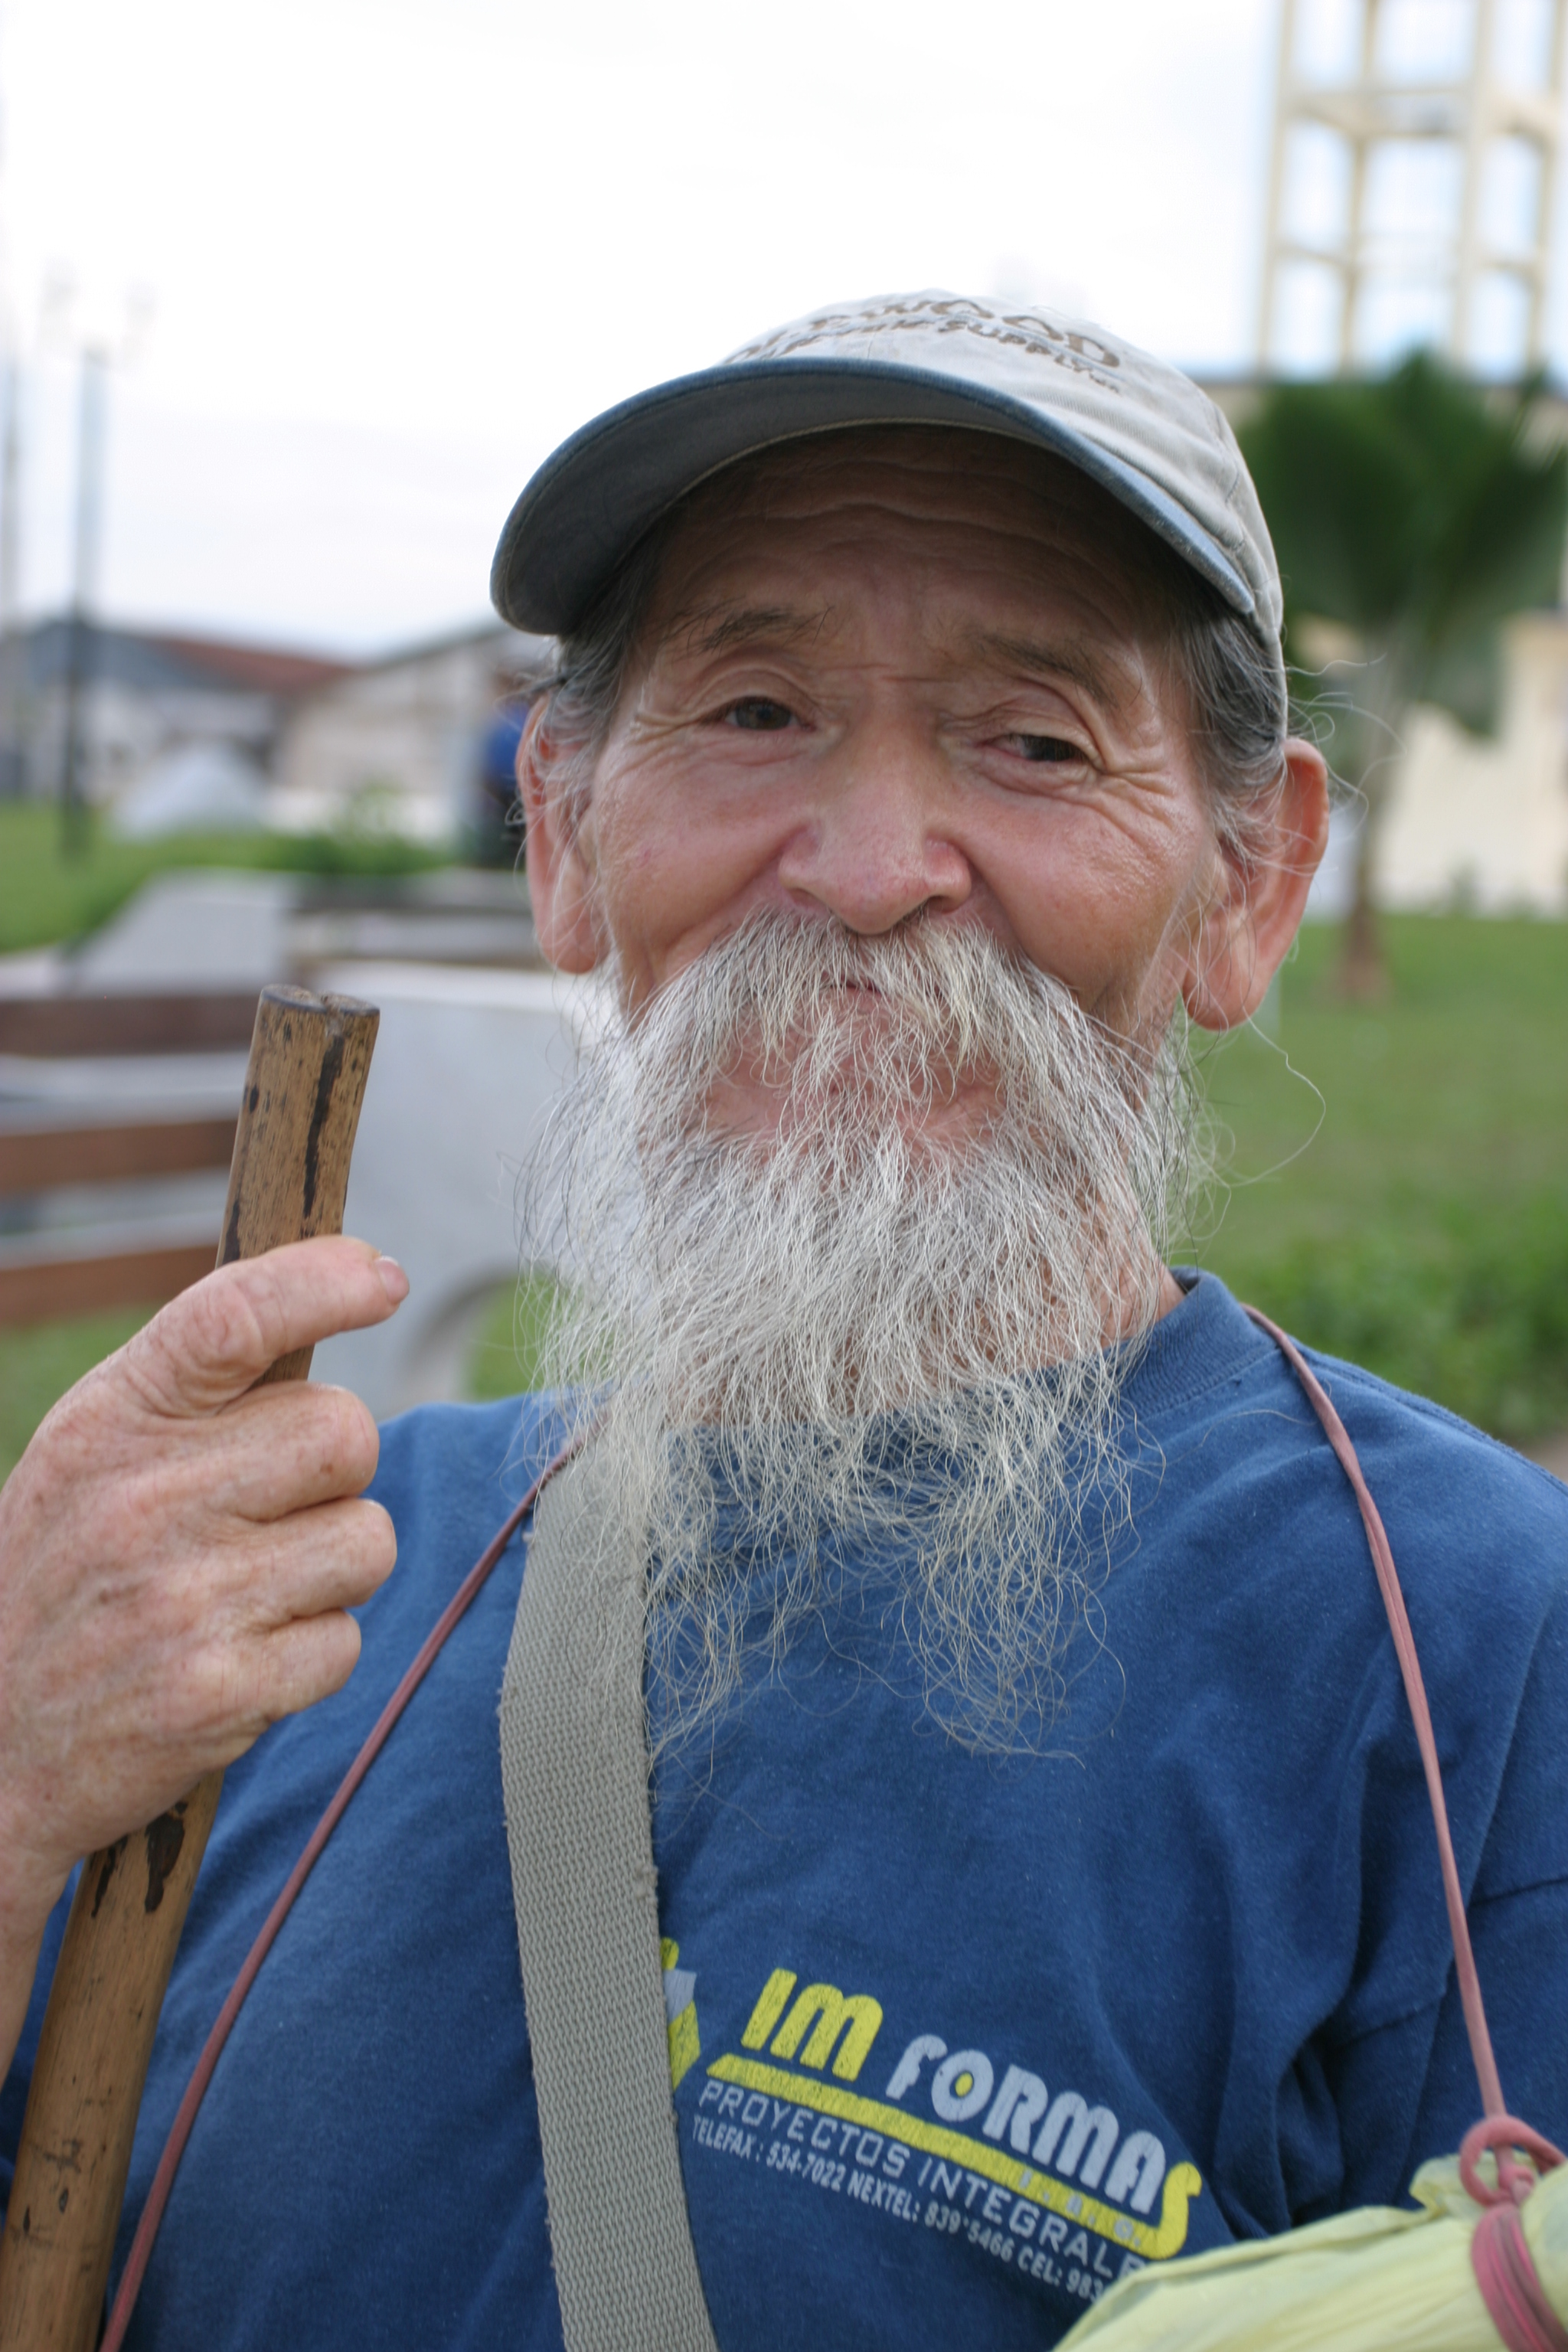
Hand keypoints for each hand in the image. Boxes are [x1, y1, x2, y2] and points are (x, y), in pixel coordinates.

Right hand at [0, 1236, 405, 2053]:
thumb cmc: (73, 1571)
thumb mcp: (95, 1450)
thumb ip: (199, 1384)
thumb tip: (355, 1286)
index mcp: (112, 1420)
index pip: (232, 1318)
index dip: (321, 1283)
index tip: (381, 1278)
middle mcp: (145, 1499)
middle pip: (344, 1431)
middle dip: (334, 1471)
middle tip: (271, 1508)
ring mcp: (184, 1598)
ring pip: (366, 1540)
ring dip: (331, 1567)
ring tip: (248, 1589)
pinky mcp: (219, 1691)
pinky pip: (345, 1641)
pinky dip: (310, 1655)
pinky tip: (239, 1657)